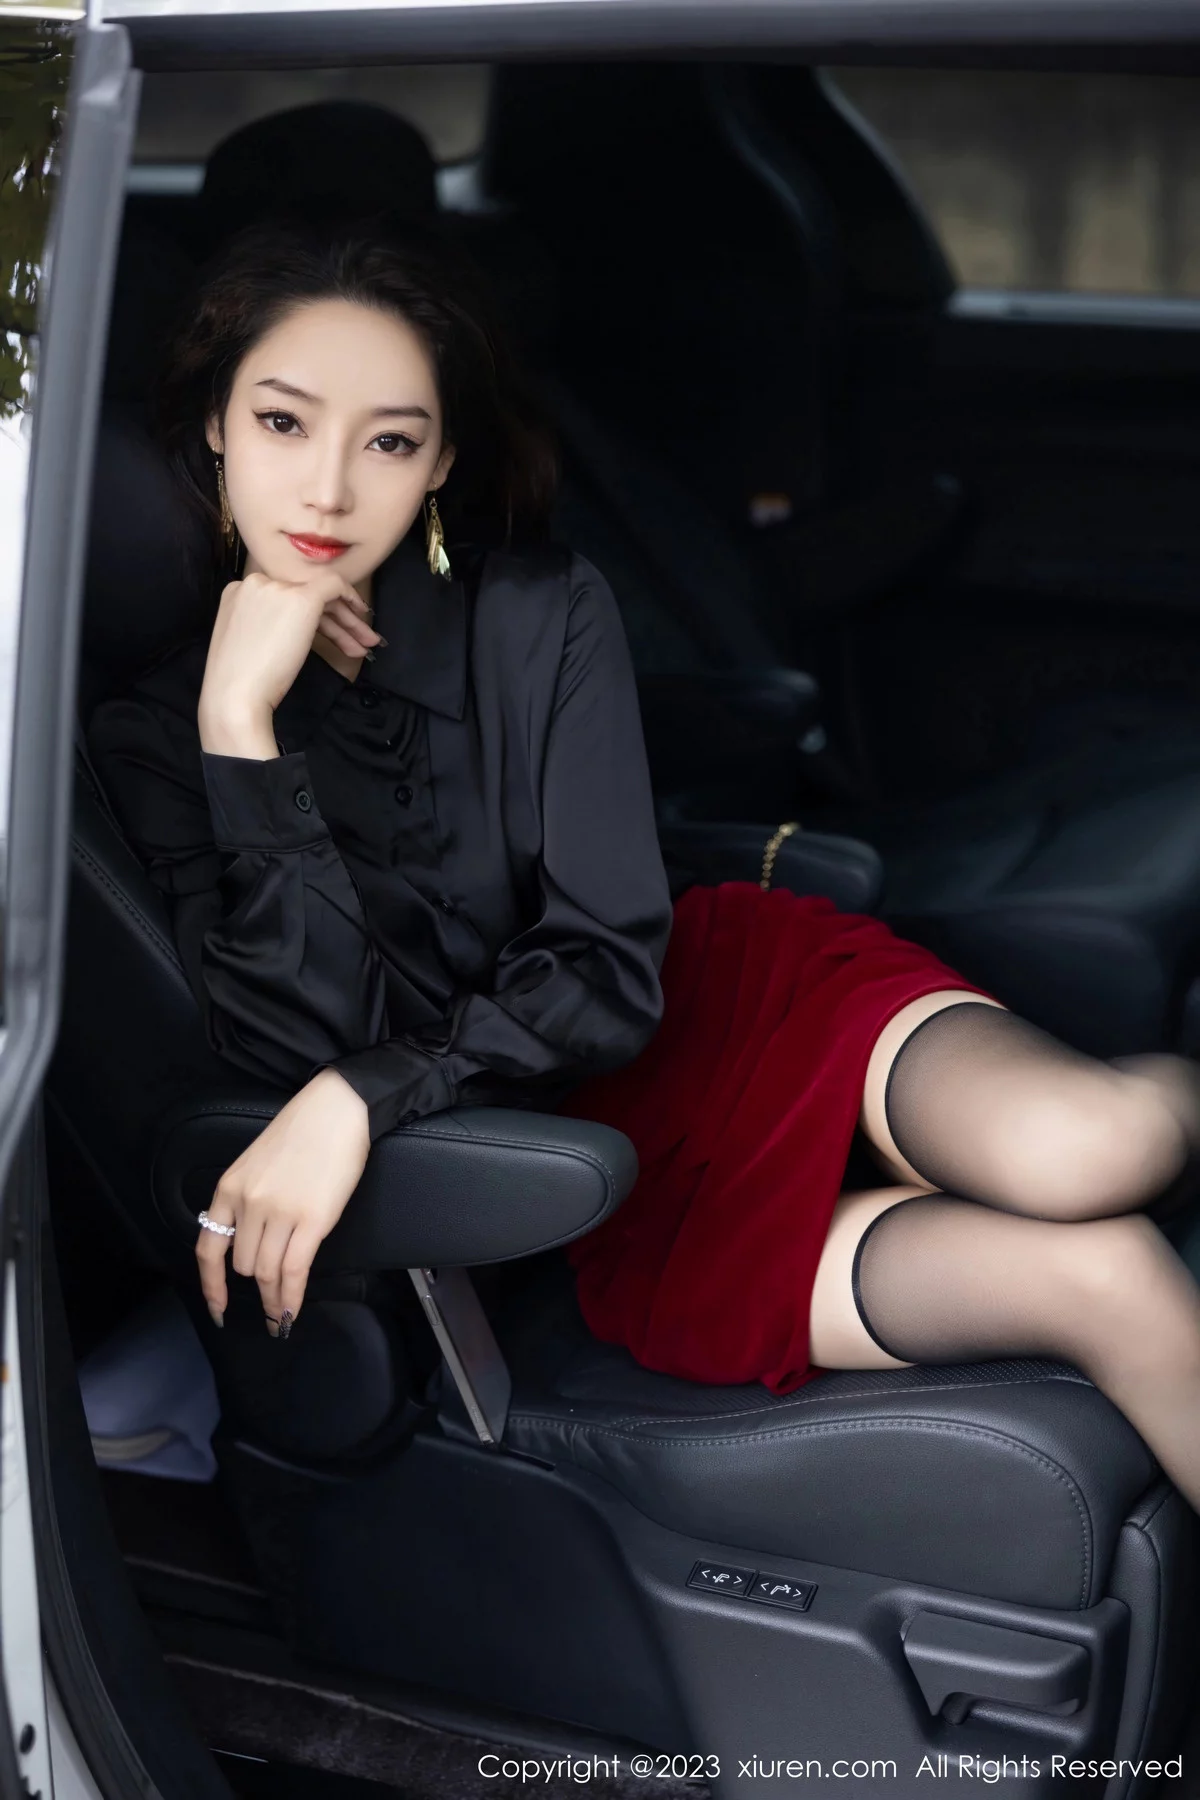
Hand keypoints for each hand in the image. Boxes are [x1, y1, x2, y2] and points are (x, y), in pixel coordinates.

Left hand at [196, 1068, 371, 1334]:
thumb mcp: (257, 1164)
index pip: (209, 1249)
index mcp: (229, 1188)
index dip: (212, 1286)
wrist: (336, 1111)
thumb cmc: (302, 1133)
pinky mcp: (311, 1221)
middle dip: (256, 1285)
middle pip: (244, 1264)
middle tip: (270, 1303)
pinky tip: (291, 1312)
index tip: (218, 1308)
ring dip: (273, 1299)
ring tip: (281, 1317)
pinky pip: (294, 1271)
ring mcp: (279, 1213)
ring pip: (267, 1272)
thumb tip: (253, 1241)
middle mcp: (248, 1204)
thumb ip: (248, 1200)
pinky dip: (291, 1298)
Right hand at [198, 570, 381, 747]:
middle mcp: (256, 583)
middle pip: (304, 596)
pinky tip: (362, 615)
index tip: (330, 633)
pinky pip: (333, 585)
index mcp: (239, 593)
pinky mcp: (300, 598)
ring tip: (367, 643)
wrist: (235, 695)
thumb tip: (295, 632)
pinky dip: (350, 596)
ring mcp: (277, 588)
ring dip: (346, 621)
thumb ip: (268, 626)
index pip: (285, 599)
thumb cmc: (241, 682)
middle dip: (335, 619)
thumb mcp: (250, 642)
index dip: (313, 617)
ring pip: (321, 595)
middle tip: (357, 640)